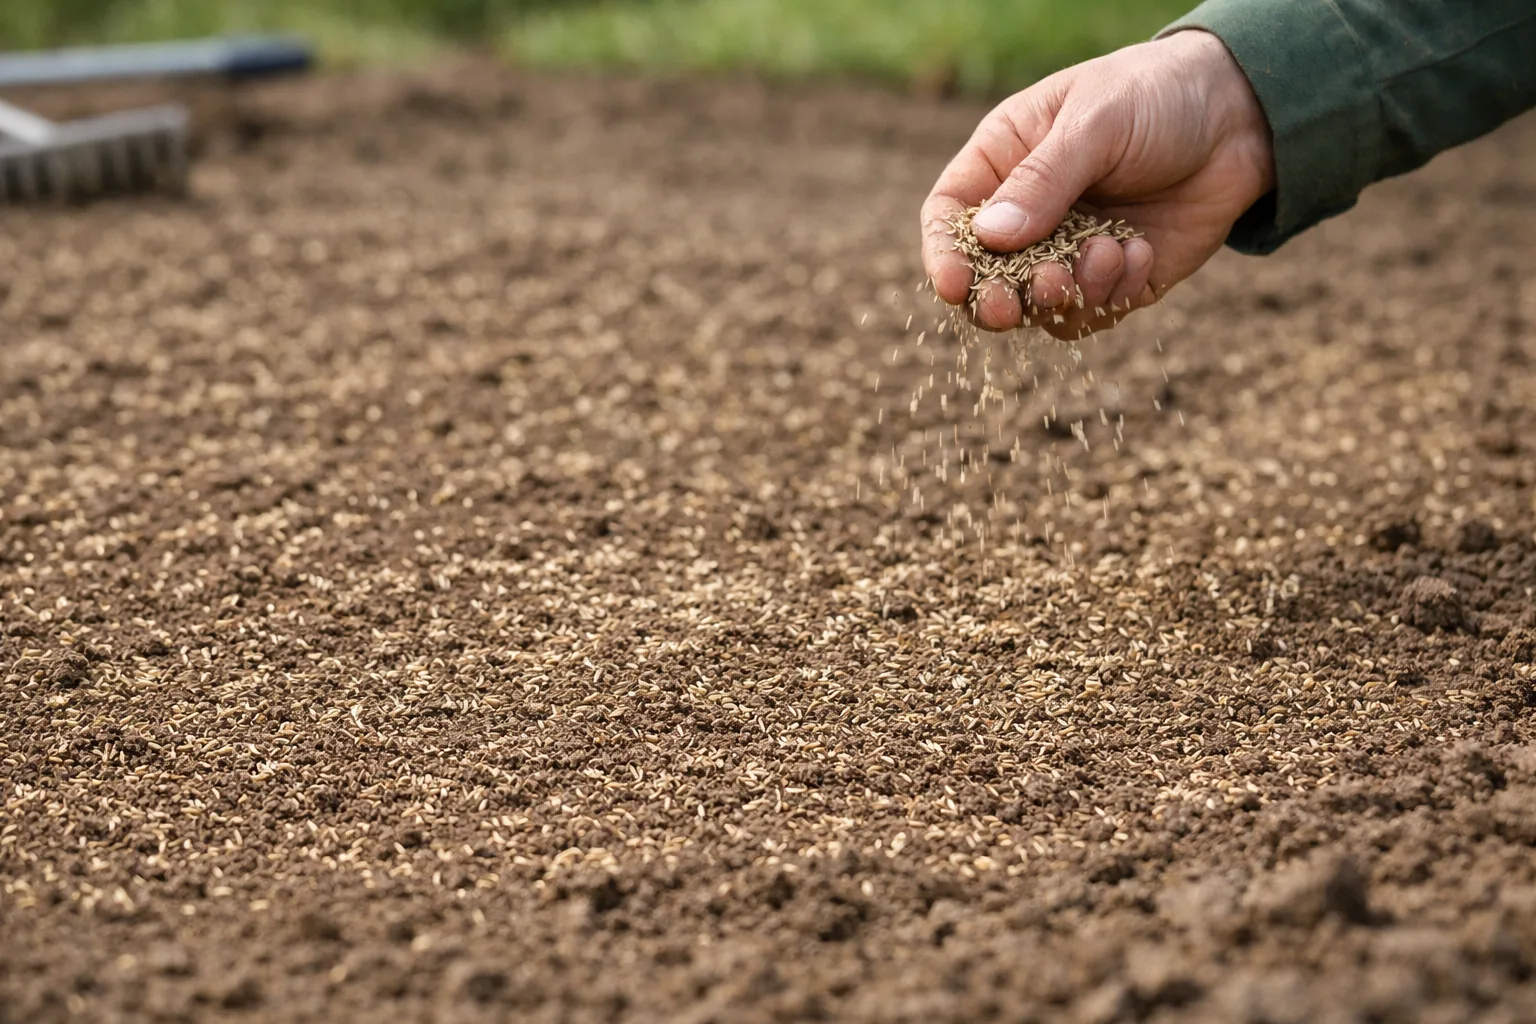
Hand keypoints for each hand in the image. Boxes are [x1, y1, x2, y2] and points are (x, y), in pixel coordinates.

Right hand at [920, 29, 1275, 337]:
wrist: (1243, 117)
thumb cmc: (1157, 96)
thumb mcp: (1097, 122)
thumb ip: (1044, 179)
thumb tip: (990, 237)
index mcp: (1003, 163)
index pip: (950, 217)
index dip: (944, 255)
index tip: (955, 285)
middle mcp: (1028, 215)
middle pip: (986, 278)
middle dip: (999, 298)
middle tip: (1019, 301)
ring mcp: (1069, 252)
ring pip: (1038, 306)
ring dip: (1066, 294)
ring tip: (1109, 253)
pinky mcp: (1114, 280)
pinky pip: (1093, 312)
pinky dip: (1113, 293)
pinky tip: (1141, 250)